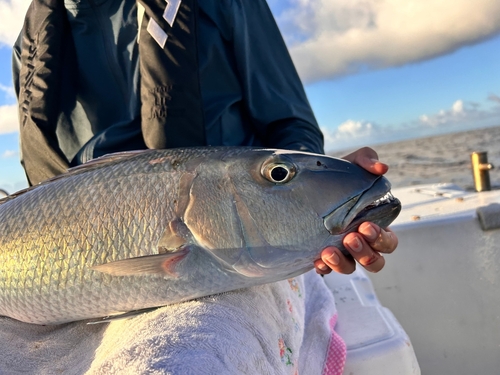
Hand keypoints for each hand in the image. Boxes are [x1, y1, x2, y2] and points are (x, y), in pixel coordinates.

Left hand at [314, 147, 398, 274]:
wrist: (310, 181)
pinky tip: (316, 260)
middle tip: (350, 237)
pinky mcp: (323, 254)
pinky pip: (327, 269)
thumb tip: (381, 167)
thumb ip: (367, 160)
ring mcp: (343, 250)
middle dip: (365, 253)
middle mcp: (362, 242)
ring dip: (343, 263)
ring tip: (328, 251)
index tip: (365, 225)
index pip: (388, 241)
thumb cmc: (339, 175)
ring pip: (351, 268)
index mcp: (376, 224)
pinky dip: (324, 267)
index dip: (380, 239)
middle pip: (375, 261)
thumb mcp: (352, 163)